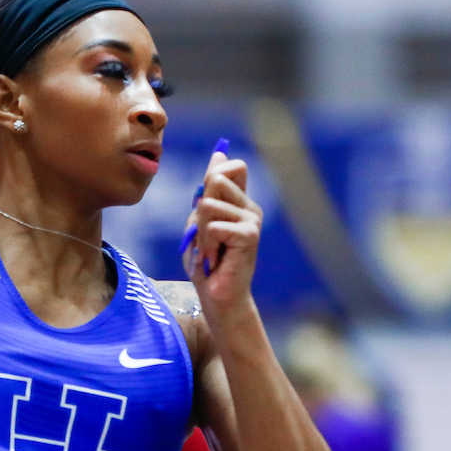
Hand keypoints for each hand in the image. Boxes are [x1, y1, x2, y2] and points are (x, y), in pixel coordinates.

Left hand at [182, 151, 262, 319]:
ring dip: (200, 232)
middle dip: (198, 210)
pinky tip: (216, 258)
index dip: (213, 174)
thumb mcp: (199, 222)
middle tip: (205, 237)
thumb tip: (218, 154)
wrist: (217, 296)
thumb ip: (207, 192)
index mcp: (238, 203)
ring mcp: (252, 220)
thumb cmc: (206, 263)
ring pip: (208, 205)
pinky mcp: (249, 234)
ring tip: (210, 250)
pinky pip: (213, 226)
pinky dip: (206, 244)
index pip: (233, 167)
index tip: (203, 203)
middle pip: (214, 180)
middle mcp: (249, 208)